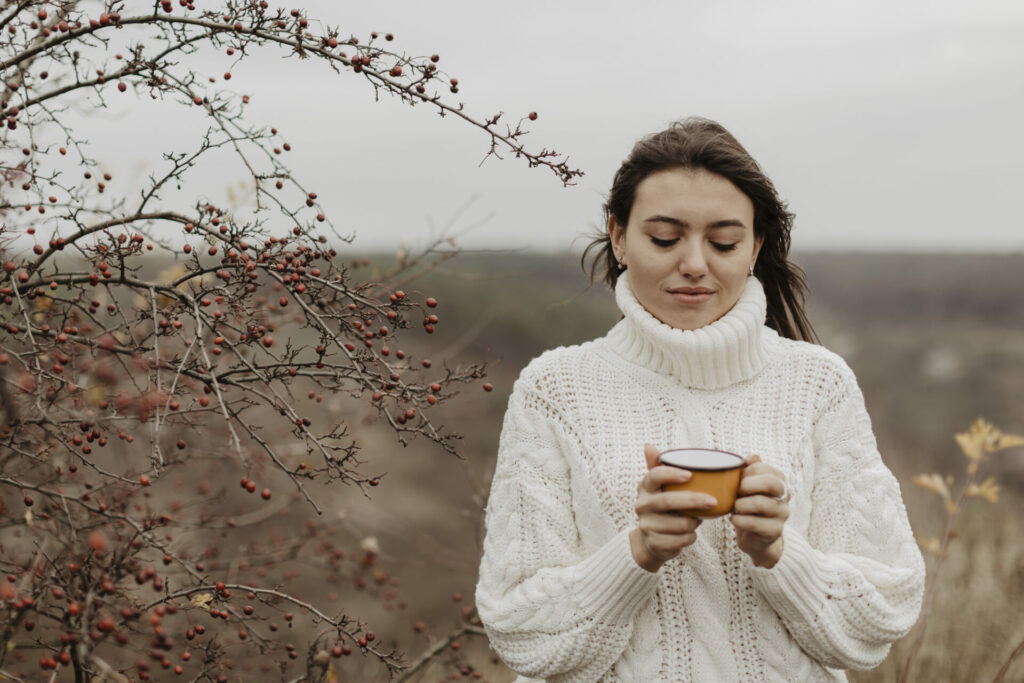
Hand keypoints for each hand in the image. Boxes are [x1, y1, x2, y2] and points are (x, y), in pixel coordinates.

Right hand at [630, 443, 716, 571]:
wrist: (650, 541)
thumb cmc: (662, 508)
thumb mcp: (658, 487)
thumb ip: (657, 467)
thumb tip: (648, 445)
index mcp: (644, 487)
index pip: (654, 476)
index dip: (671, 474)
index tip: (690, 474)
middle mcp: (642, 505)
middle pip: (668, 501)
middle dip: (694, 500)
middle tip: (713, 501)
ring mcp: (646, 525)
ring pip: (680, 523)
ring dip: (694, 522)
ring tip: (697, 519)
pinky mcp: (654, 543)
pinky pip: (681, 540)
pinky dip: (691, 537)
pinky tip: (690, 534)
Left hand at [731, 454, 788, 567]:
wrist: (755, 537)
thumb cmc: (748, 506)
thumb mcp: (748, 487)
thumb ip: (750, 470)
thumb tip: (754, 456)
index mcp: (778, 480)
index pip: (762, 468)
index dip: (745, 473)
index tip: (736, 481)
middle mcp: (784, 495)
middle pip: (770, 483)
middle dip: (747, 485)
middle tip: (737, 493)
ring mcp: (782, 513)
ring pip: (760, 503)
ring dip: (740, 505)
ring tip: (734, 508)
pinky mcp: (775, 531)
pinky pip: (754, 523)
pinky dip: (739, 520)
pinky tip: (734, 519)